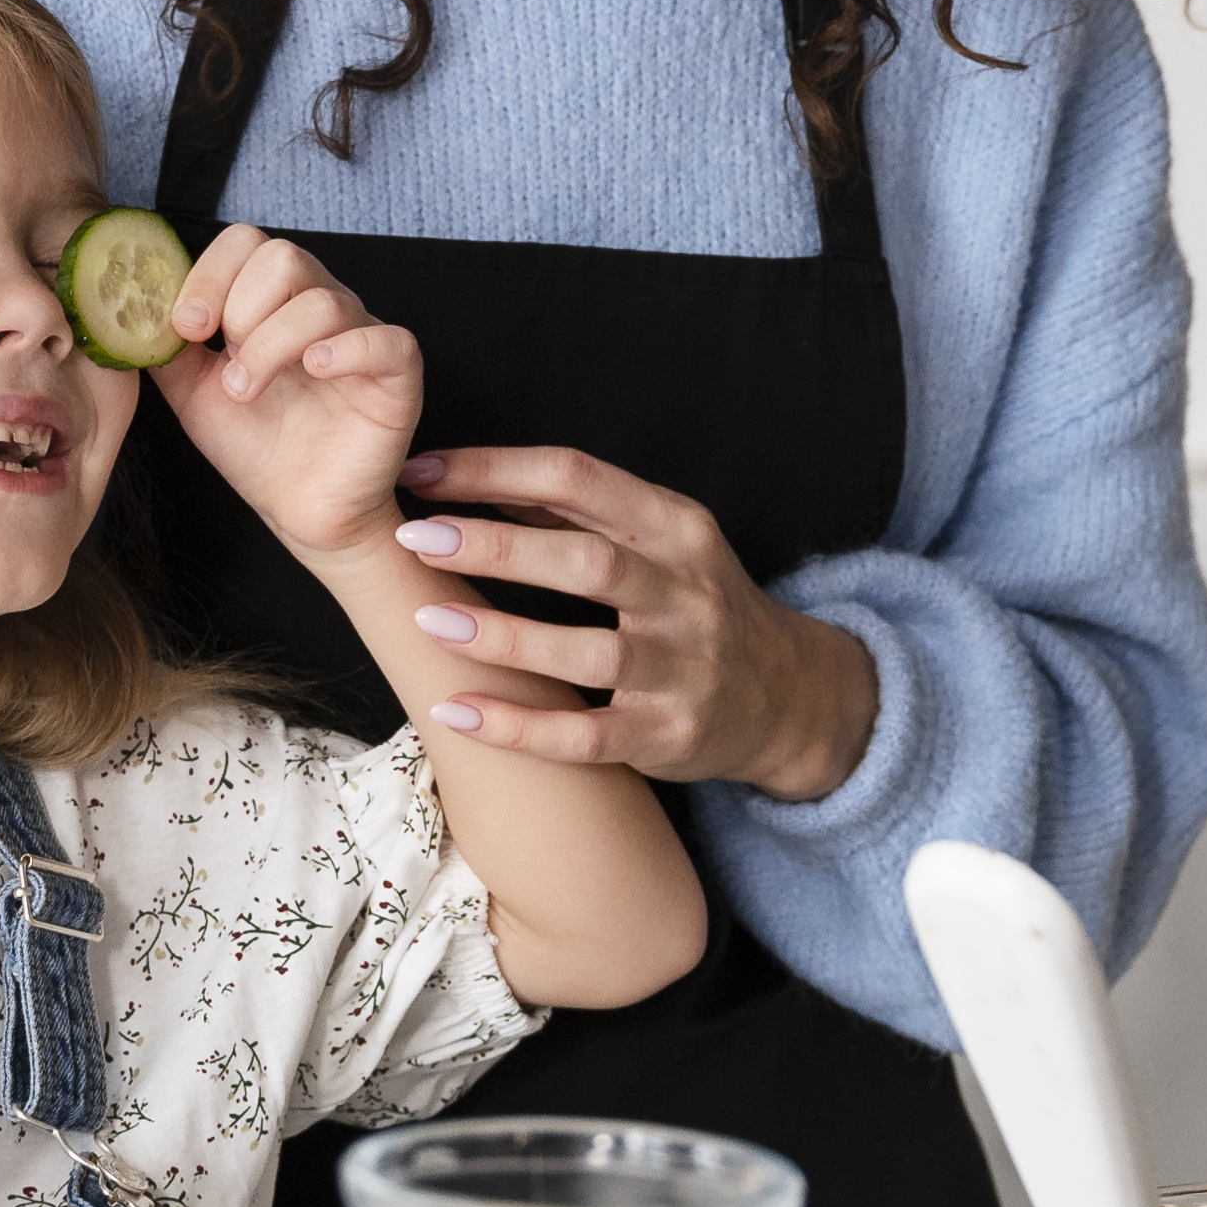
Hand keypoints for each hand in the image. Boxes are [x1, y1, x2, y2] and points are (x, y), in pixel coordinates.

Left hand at [153, 224, 427, 568]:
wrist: (297, 510)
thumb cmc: (256, 448)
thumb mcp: (192, 393)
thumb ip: (166, 349)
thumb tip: (132, 308)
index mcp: (273, 300)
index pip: (246, 243)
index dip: (209, 275)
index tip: (186, 327)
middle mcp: (320, 306)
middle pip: (283, 257)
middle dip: (239, 308)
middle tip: (224, 363)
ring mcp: (362, 335)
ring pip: (321, 300)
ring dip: (270, 345)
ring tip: (247, 392)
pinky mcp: (397, 374)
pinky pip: (384, 339)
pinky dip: (344, 349)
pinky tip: (314, 371)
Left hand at [392, 446, 879, 797]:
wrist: (790, 698)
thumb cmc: (699, 607)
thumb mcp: (663, 544)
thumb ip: (577, 515)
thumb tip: (472, 477)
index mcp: (677, 528)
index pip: (581, 480)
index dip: (497, 470)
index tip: (423, 471)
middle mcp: (686, 594)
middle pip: (588, 560)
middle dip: (497, 544)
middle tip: (416, 537)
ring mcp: (681, 670)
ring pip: (589, 650)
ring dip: (503, 634)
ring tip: (426, 617)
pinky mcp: (667, 735)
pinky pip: (586, 736)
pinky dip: (519, 726)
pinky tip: (457, 711)